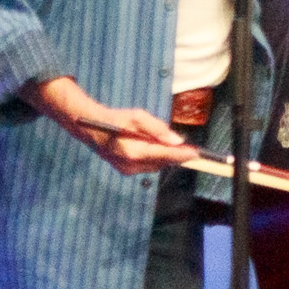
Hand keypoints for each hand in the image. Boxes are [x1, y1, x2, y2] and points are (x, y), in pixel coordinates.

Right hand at [39, 81, 194, 174]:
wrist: (91, 129)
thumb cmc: (116, 119)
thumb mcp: (137, 117)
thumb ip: (158, 128)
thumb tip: (177, 140)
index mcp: (134, 151)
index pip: (164, 155)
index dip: (182, 154)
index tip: (196, 153)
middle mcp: (131, 165)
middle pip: (162, 163)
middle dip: (175, 155)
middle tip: (187, 147)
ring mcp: (128, 170)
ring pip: (156, 166)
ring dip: (165, 157)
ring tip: (167, 144)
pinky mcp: (126, 171)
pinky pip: (148, 166)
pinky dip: (154, 159)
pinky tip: (153, 148)